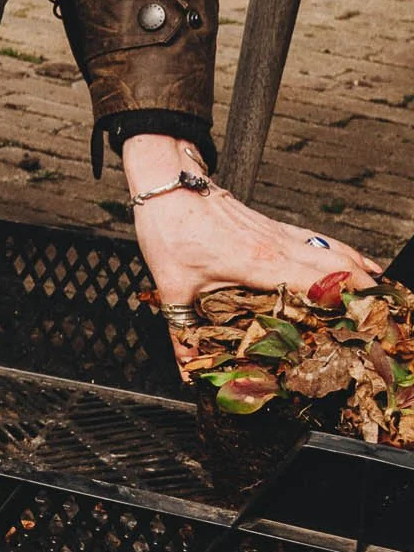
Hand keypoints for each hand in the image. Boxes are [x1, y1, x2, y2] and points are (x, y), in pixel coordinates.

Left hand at [122, 136, 378, 345]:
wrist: (166, 180)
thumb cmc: (170, 228)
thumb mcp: (173, 287)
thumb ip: (182, 333)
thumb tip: (187, 371)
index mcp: (259, 262)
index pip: (318, 283)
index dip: (346, 302)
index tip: (365, 324)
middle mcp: (277, 245)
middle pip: (337, 267)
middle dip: (366, 292)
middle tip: (384, 320)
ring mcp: (278, 233)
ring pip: (333, 249)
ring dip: (361, 270)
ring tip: (383, 294)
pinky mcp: (272, 225)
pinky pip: (318, 240)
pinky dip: (342, 252)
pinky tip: (355, 261)